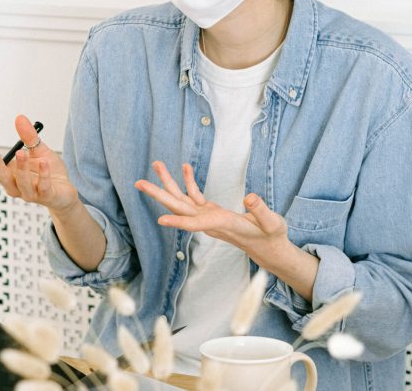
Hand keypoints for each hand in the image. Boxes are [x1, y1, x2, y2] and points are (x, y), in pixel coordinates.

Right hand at [0, 115, 79, 214]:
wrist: (65, 191)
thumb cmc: (48, 171)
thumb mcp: (38, 150)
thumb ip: (29, 137)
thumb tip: (19, 118)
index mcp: (9, 174)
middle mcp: (15, 186)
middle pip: (2, 178)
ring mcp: (30, 193)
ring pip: (21, 184)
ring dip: (21, 169)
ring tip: (21, 153)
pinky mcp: (46, 197)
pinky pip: (43, 187)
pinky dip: (43, 176)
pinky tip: (44, 163)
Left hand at [134, 161, 290, 261]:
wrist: (268, 248)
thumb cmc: (271, 237)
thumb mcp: (272, 224)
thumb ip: (261, 211)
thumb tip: (249, 197)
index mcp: (222, 224)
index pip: (197, 224)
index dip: (179, 222)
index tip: (161, 220)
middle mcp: (210, 221)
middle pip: (179, 207)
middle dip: (159, 194)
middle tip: (139, 183)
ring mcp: (208, 217)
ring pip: (183, 199)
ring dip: (169, 182)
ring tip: (157, 164)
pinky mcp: (212, 212)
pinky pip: (195, 195)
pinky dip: (188, 181)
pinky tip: (185, 167)